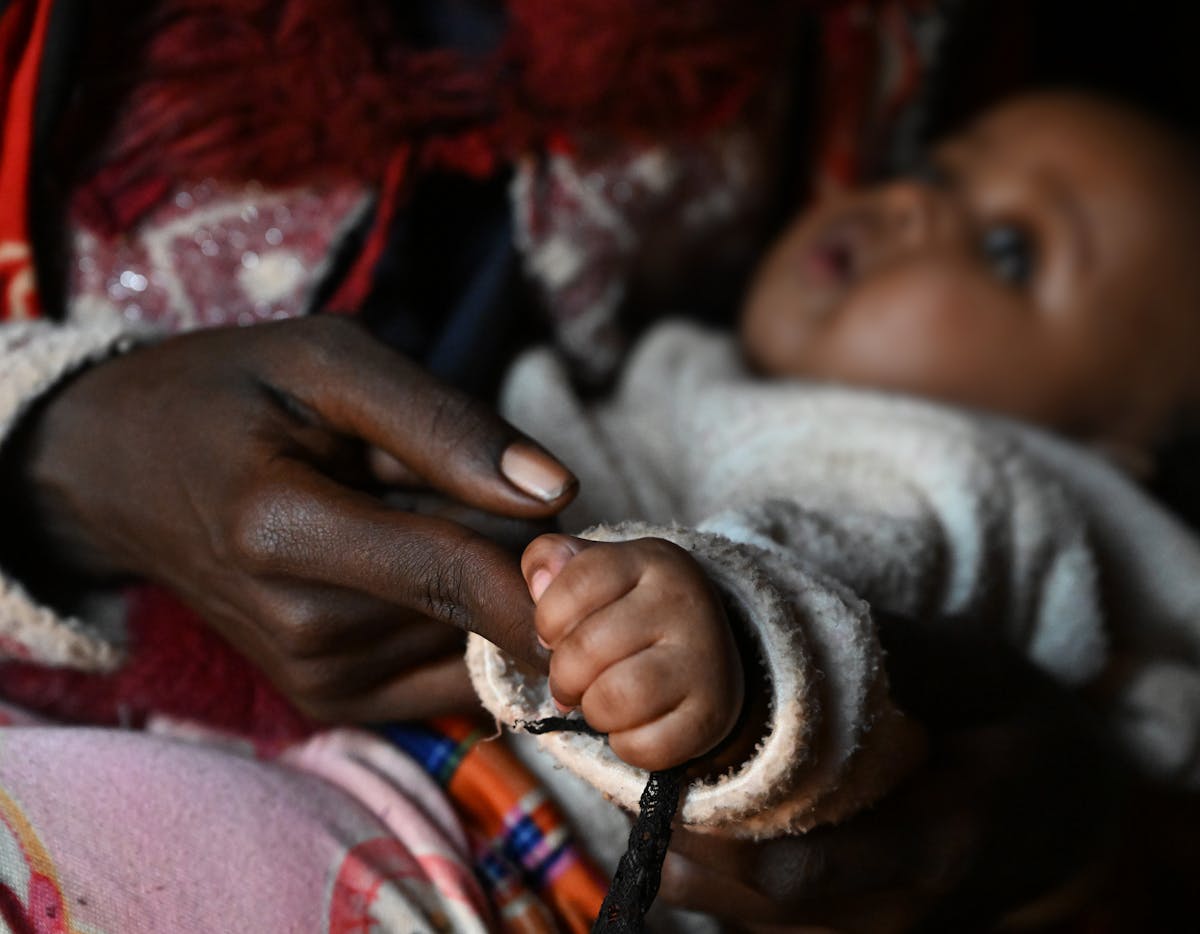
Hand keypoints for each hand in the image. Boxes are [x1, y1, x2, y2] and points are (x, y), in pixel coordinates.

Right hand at [11, 316, 574, 720]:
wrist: (118, 474)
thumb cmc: (230, 393)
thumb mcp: (330, 363)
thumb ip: (444, 425)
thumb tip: (559, 492)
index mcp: (281, 531)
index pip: (457, 576)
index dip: (549, 564)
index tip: (595, 536)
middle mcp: (297, 629)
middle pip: (474, 611)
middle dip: (522, 562)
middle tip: (512, 496)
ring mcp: (311, 678)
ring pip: (471, 643)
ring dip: (488, 588)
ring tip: (437, 516)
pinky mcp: (327, 701)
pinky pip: (449, 673)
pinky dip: (464, 622)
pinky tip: (425, 562)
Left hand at [521, 533, 743, 771]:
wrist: (708, 659)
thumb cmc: (633, 614)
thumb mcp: (598, 571)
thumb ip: (553, 560)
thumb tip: (539, 582)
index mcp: (653, 560)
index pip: (576, 583)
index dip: (548, 619)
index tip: (554, 634)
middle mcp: (684, 602)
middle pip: (586, 648)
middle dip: (563, 675)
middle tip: (572, 679)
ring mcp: (704, 659)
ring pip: (614, 699)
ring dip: (592, 710)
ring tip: (602, 700)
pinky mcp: (711, 715)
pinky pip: (644, 746)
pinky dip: (624, 744)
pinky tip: (633, 723)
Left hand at [655, 616, 1125, 931]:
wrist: (1065, 817)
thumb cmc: (1022, 733)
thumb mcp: (984, 675)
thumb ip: (903, 652)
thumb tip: (801, 611)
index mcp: (933, 848)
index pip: (800, 870)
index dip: (715, 829)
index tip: (656, 765)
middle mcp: (892, 909)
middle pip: (751, 901)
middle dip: (673, 835)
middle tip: (615, 757)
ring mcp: (867, 928)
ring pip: (741, 913)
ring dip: (678, 849)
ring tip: (628, 772)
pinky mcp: (846, 927)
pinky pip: (753, 912)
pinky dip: (705, 863)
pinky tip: (674, 799)